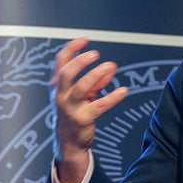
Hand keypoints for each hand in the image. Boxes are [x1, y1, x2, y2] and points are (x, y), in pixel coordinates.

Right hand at [50, 38, 127, 182]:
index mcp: (59, 86)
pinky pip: (98, 106)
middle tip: (95, 54)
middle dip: (80, 61)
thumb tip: (112, 68)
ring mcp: (70, 108)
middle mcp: (61, 95)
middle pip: (66, 74)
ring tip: (110, 66)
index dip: (71, 49)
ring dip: (95, 75)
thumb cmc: (75, 113)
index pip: (60, 63)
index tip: (85, 40)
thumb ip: (97, 80)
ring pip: (80, 88)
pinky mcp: (82, 119)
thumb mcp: (84, 94)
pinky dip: (112, 97)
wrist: (69, 142)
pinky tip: (123, 90)